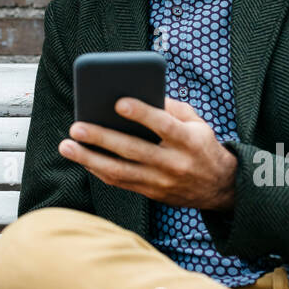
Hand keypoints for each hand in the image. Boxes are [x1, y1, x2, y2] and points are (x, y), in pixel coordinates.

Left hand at [60, 95, 237, 210]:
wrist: (220, 188)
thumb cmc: (202, 145)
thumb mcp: (197, 123)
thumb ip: (172, 108)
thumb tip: (141, 95)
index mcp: (189, 141)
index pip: (164, 126)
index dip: (142, 114)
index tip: (118, 102)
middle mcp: (174, 163)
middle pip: (134, 150)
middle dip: (102, 138)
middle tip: (76, 127)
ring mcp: (162, 182)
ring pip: (121, 172)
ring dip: (90, 159)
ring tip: (67, 146)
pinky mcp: (152, 194)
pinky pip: (121, 183)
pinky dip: (99, 171)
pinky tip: (82, 158)